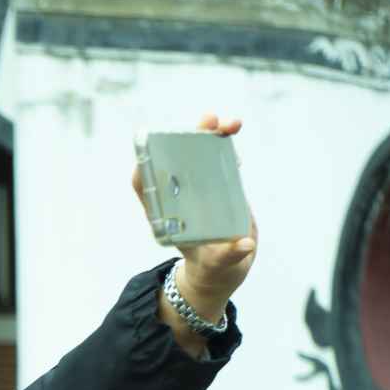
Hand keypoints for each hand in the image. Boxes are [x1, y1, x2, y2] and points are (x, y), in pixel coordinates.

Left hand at [133, 113, 258, 353]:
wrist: (225, 266)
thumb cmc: (214, 266)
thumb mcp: (220, 265)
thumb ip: (229, 256)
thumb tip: (243, 244)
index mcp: (167, 217)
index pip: (146, 189)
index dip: (146, 170)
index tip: (151, 154)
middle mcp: (179, 198)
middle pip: (173, 164)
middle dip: (185, 140)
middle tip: (205, 122)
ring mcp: (197, 188)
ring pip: (196, 155)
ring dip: (208, 135)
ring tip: (226, 122)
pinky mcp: (217, 184)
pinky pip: (217, 159)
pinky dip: (224, 143)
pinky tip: (232, 130)